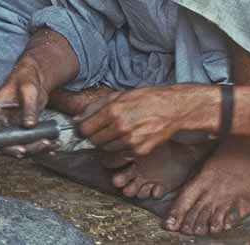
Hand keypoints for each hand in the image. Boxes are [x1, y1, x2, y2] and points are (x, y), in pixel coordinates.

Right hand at [0, 58, 54, 156]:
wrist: (34, 76)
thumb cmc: (26, 77)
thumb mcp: (28, 89)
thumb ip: (29, 107)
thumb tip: (29, 125)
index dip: (6, 145)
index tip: (22, 150)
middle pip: (7, 143)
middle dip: (26, 148)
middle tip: (42, 145)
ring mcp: (10, 125)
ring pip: (19, 144)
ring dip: (35, 149)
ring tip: (51, 145)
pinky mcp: (21, 128)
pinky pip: (28, 141)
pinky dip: (40, 145)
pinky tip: (52, 146)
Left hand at [74, 85, 201, 156]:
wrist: (172, 108)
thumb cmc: (145, 99)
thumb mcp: (117, 96)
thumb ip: (94, 107)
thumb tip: (77, 119)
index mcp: (113, 111)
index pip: (85, 129)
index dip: (82, 129)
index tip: (84, 128)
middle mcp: (121, 127)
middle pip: (94, 141)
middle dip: (94, 136)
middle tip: (101, 129)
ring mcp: (131, 141)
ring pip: (106, 149)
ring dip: (107, 142)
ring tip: (117, 131)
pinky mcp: (140, 151)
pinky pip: (121, 153)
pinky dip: (120, 147)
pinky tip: (128, 137)